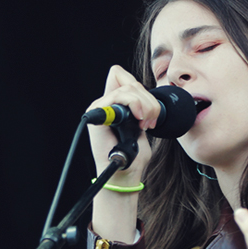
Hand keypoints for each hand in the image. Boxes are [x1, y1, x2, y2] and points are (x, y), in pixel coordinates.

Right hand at [86, 65, 161, 184]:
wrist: (124, 173)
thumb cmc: (133, 155)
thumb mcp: (141, 126)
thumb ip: (139, 108)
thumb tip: (142, 93)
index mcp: (115, 104)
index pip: (121, 74)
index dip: (141, 89)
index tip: (150, 113)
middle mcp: (106, 103)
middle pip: (130, 80)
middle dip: (149, 100)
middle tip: (150, 121)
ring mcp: (100, 107)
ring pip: (128, 87)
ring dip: (145, 106)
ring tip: (145, 124)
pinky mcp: (97, 113)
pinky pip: (119, 95)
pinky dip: (135, 105)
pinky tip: (139, 122)